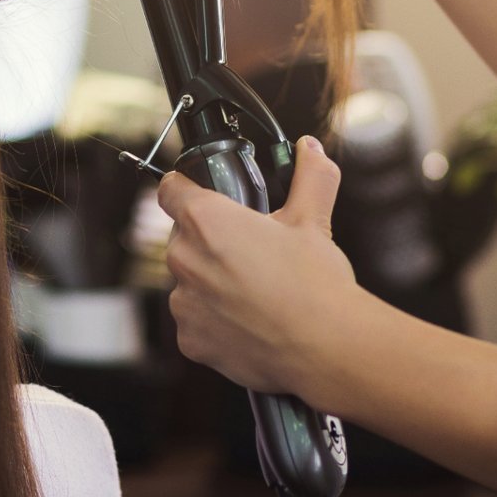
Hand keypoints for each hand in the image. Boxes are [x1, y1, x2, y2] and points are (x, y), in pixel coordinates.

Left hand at [157, 136, 366, 397]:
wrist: (325, 348)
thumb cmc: (315, 284)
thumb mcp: (313, 220)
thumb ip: (310, 176)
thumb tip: (309, 149)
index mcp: (206, 221)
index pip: (170, 189)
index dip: (186, 187)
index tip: (200, 193)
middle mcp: (185, 259)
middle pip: (183, 238)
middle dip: (210, 242)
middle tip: (249, 251)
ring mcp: (184, 303)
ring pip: (189, 282)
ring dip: (211, 283)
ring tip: (255, 291)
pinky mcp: (190, 340)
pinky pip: (195, 321)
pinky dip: (215, 321)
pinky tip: (249, 321)